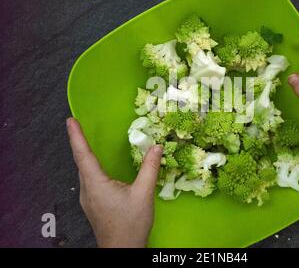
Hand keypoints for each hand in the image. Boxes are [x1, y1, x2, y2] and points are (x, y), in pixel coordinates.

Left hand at [66, 117, 162, 246]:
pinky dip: (90, 166)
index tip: (70, 121)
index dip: (76, 136)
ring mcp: (87, 198)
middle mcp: (87, 189)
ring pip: (84, 171)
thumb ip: (149, 168)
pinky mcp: (92, 203)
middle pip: (81, 161)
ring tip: (85, 139)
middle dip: (78, 142)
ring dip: (84, 154)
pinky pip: (89, 179)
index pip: (83, 155)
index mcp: (96, 184)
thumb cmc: (131, 223)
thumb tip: (156, 147)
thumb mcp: (143, 194)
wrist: (122, 249)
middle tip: (77, 125)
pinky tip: (98, 166)